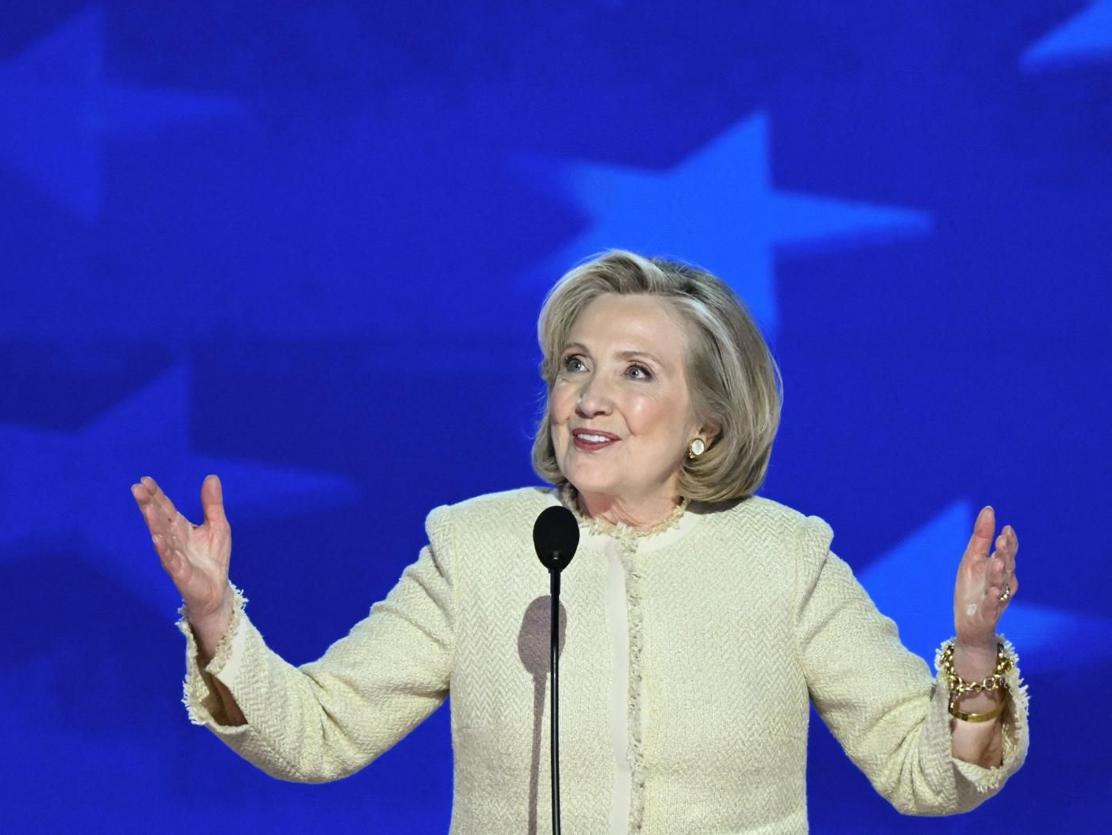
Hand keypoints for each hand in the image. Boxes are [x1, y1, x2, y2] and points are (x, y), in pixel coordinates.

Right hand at [132, 475, 233, 650]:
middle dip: (148, 504)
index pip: (166, 508)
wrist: (216, 590)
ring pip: (161, 536)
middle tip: (137, 488)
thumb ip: (212, 503)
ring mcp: (175, 556)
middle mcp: (174, 540)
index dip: (156, 495)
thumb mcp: (218, 525)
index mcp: (181, 528)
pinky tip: (156, 538)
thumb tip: (211, 476)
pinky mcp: (180, 572)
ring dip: (153, 523)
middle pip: (159, 519)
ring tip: (146, 507)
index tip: (144, 480)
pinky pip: (170, 560)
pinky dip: (163, 549)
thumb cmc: (213, 558)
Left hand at [953, 505, 1018, 651]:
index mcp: (999, 568)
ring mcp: (997, 598)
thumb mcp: (971, 559)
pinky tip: (993, 590)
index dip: (1009, 542)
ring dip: (999, 572)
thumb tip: (989, 509)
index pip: (1008, 552)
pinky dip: (993, 598)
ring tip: (997, 561)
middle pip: (1006, 565)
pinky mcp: (988, 614)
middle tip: (1002, 539)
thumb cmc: (972, 589)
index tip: (1006, 530)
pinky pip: (991, 605)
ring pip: (1001, 584)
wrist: (969, 623)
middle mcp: (1003, 582)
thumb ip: (981, 536)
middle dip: (1005, 553)